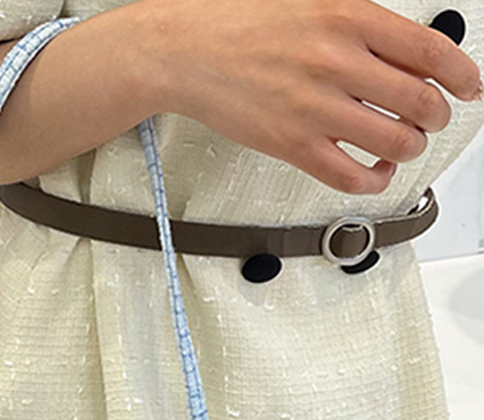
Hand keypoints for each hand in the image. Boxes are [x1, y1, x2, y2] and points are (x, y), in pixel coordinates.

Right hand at [143, 0, 482, 193]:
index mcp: (348, 16)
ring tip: (402, 145)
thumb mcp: (309, 1)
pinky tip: (374, 172)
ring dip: (409, 148)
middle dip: (436, 116)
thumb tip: (404, 54)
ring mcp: (315, 107)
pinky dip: (373, 179)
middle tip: (433, 120)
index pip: (430, 50)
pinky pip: (349, 174)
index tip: (469, 88)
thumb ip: (359, 24)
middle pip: (419, 101)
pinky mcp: (291, 144)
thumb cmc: (237, 23)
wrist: (185, 52)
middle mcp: (337, 62)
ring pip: (393, 141)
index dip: (461, 74)